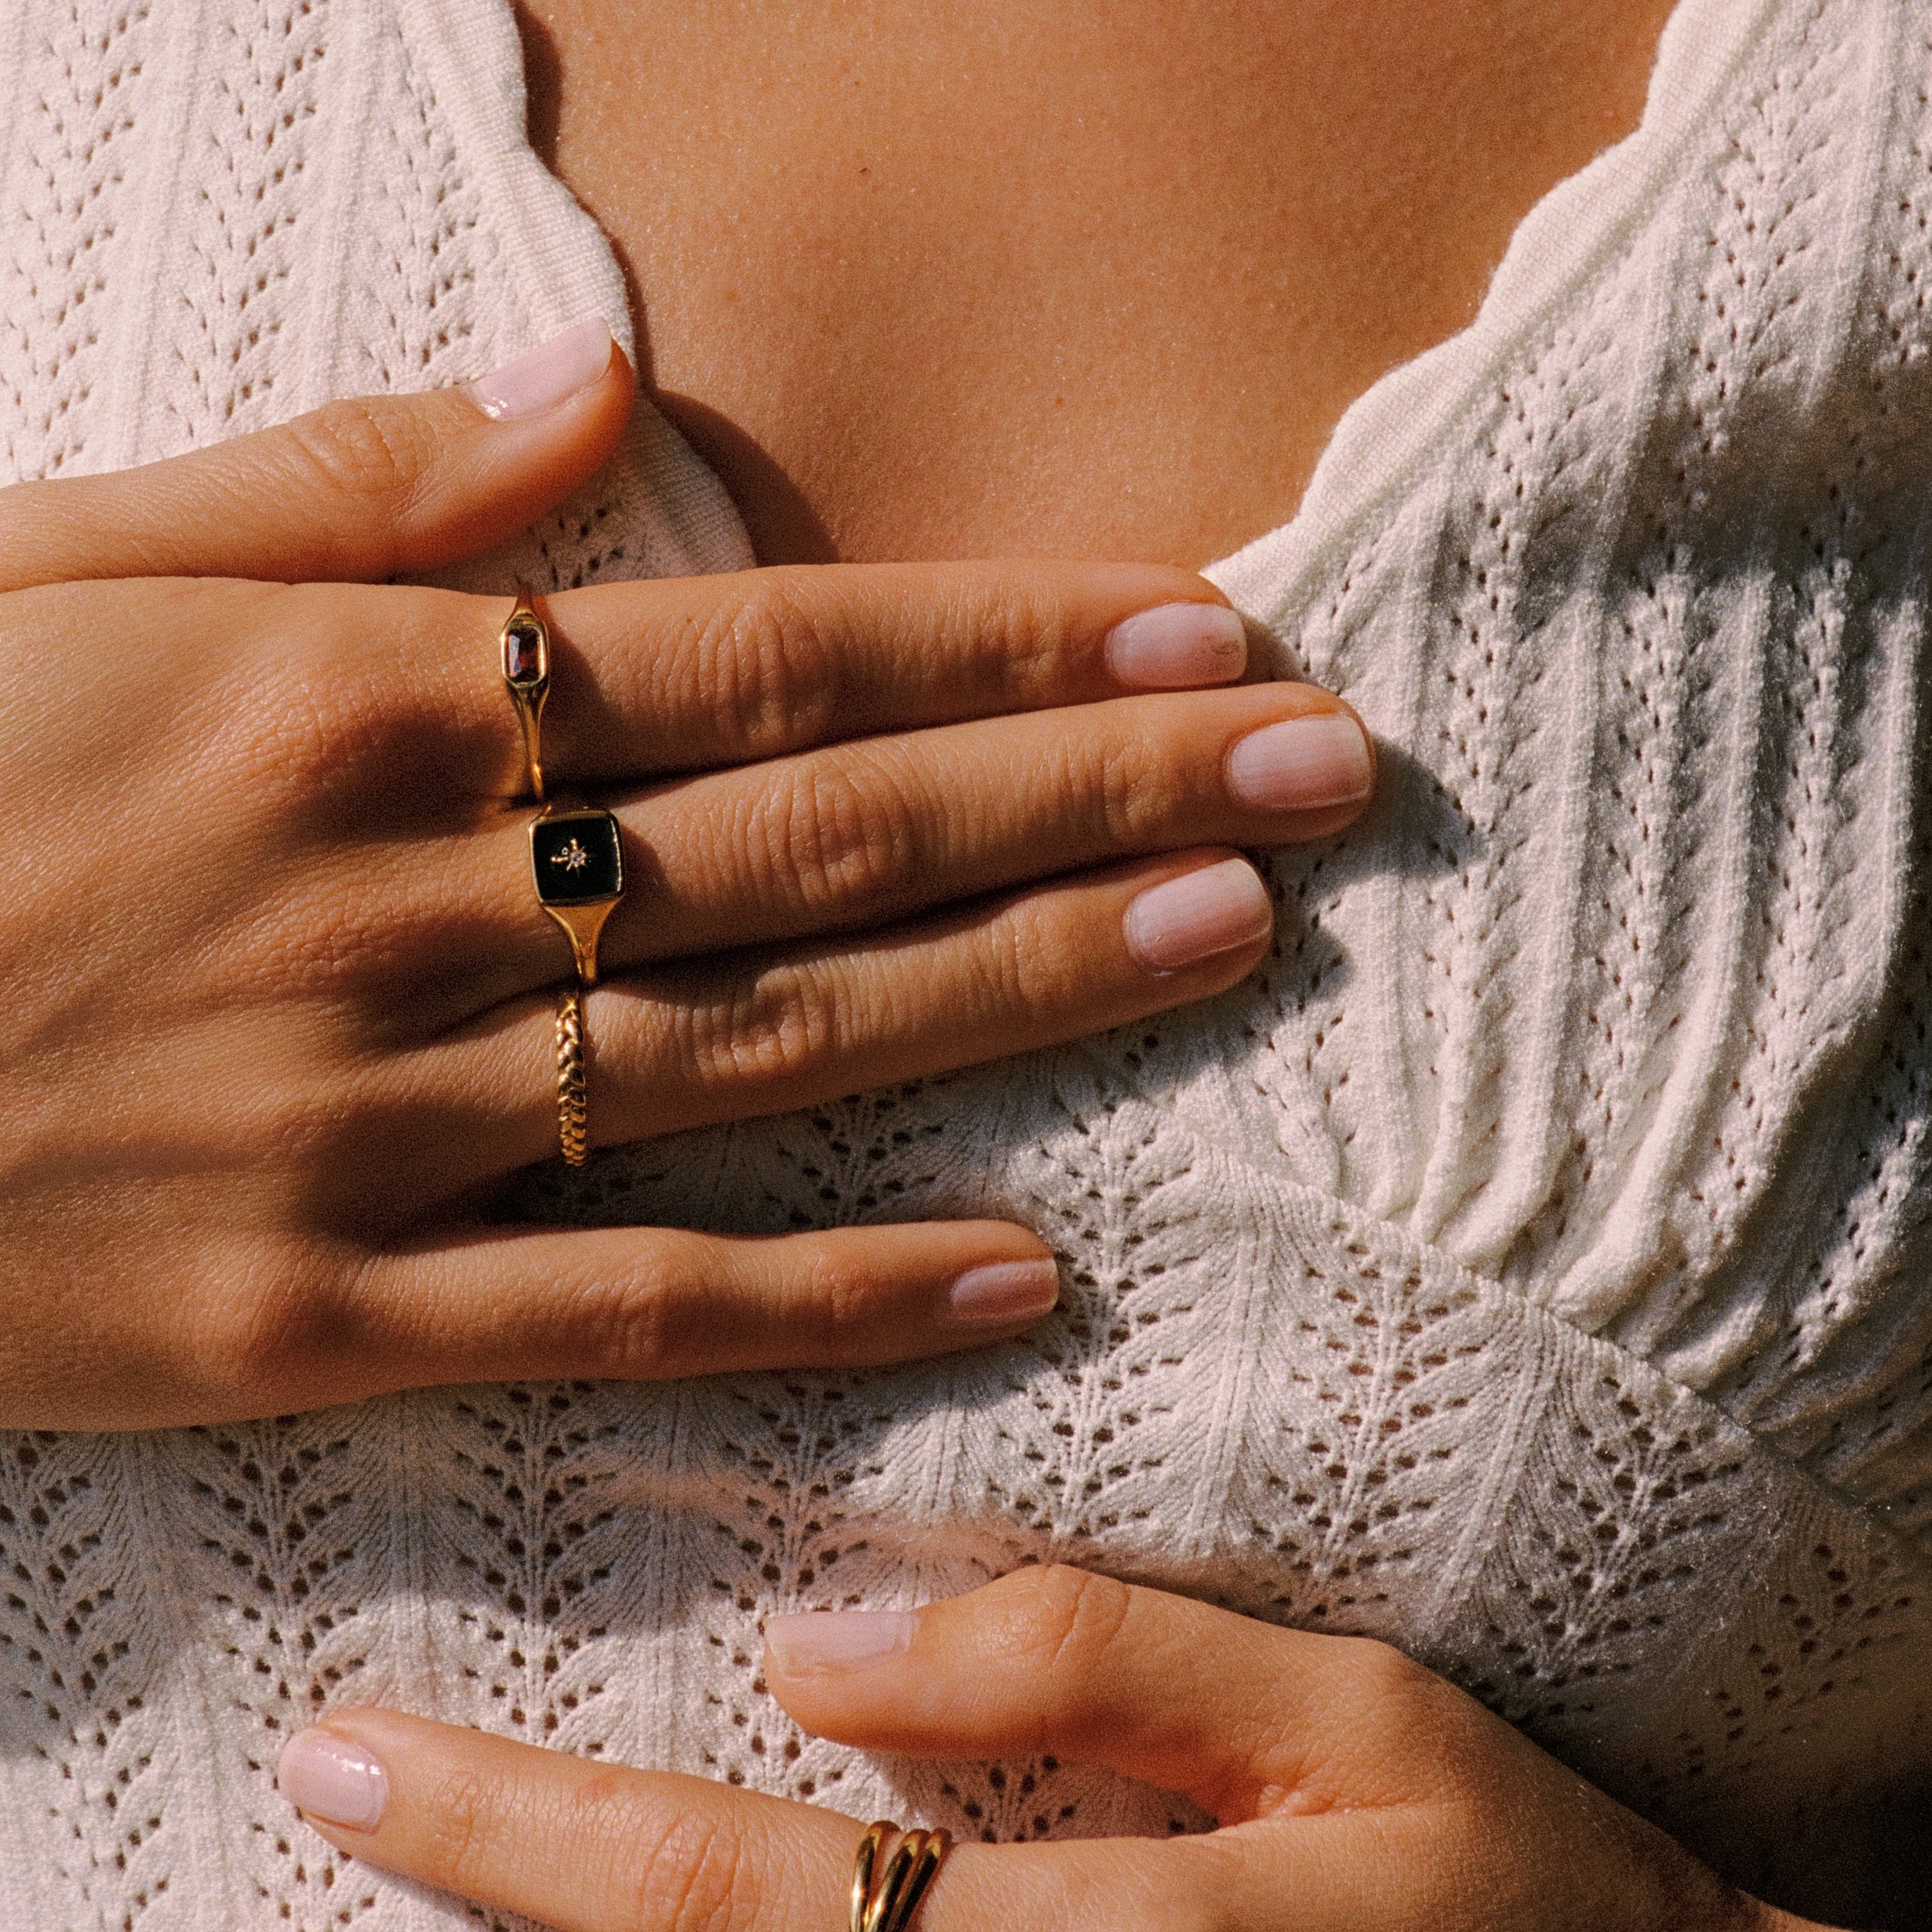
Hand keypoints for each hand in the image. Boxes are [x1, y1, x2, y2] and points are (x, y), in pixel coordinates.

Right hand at [0, 323, 1376, 1428]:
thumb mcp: (55, 563)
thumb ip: (337, 486)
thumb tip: (587, 385)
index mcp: (363, 704)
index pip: (776, 654)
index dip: (1012, 641)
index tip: (1203, 626)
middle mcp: (418, 904)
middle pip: (839, 838)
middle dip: (1100, 792)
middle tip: (1322, 767)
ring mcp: (382, 1123)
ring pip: (785, 1055)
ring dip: (1033, 991)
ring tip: (1240, 937)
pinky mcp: (321, 1319)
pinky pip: (631, 1306)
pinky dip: (835, 1299)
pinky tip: (1021, 1280)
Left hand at [275, 1565, 1830, 1931]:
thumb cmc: (1516, 1882)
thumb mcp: (1350, 1720)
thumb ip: (1090, 1668)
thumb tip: (825, 1650)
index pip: (741, 1892)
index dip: (525, 1830)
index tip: (350, 1749)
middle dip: (484, 1890)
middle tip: (333, 1774)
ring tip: (435, 1817)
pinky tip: (621, 1897)